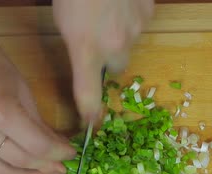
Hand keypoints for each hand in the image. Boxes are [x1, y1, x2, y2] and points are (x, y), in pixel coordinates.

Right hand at [0, 32, 74, 173]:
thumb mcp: (22, 88)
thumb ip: (39, 122)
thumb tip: (57, 145)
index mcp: (2, 113)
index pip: (38, 146)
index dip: (59, 154)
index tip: (71, 155)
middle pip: (21, 162)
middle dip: (47, 168)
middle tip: (61, 170)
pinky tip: (15, 172)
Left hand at [53, 0, 153, 121]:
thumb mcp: (63, 21)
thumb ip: (76, 46)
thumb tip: (86, 57)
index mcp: (86, 49)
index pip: (88, 94)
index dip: (90, 112)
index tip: (91, 124)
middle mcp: (114, 45)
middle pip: (116, 67)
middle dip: (108, 58)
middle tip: (96, 39)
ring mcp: (135, 28)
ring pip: (129, 43)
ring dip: (119, 35)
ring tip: (106, 12)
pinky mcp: (149, 13)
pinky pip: (140, 23)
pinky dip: (131, 17)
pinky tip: (120, 2)